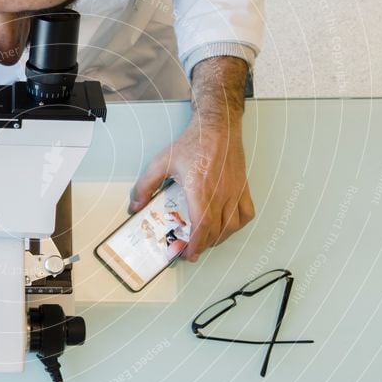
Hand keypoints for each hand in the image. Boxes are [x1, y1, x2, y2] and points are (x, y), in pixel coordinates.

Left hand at [129, 56, 254, 261]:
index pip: (202, 227)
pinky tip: (226, 226)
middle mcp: (221, 194)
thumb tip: (135, 207)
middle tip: (189, 250)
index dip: (195, 245)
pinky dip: (237, 225)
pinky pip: (246, 214)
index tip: (187, 254)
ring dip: (218, 238)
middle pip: (215, 231)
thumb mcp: (161, 162)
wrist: (217, 126)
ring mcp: (235, 192)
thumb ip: (145, 186)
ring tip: (205, 240)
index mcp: (200, 190)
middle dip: (202, 246)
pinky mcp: (243, 187)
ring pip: (231, 226)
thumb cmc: (193, 143)